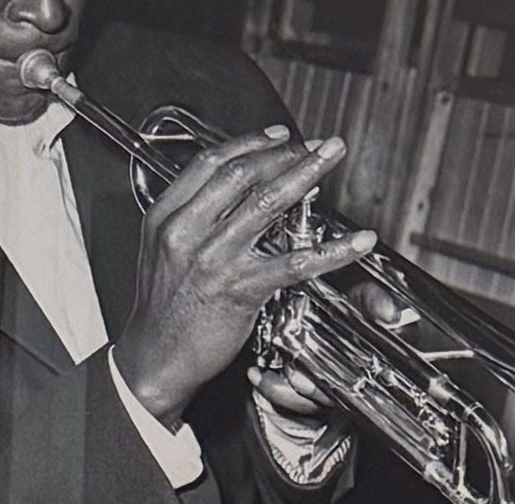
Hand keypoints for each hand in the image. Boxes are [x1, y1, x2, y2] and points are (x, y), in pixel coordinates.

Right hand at [111, 131, 373, 424]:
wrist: (156, 355)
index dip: (250, 145)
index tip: (281, 137)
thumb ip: (191, 220)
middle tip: (320, 144)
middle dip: (286, 153)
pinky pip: (294, 263)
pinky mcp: (241, 289)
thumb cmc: (165, 309)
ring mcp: (215, 257)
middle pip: (242, 174)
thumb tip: (227, 200)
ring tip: (332, 161)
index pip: (210, 163)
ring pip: (266, 204)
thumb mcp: (164, 251)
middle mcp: (188, 228)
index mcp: (167, 214)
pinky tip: (358, 243)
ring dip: (305, 177)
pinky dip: (332, 250)